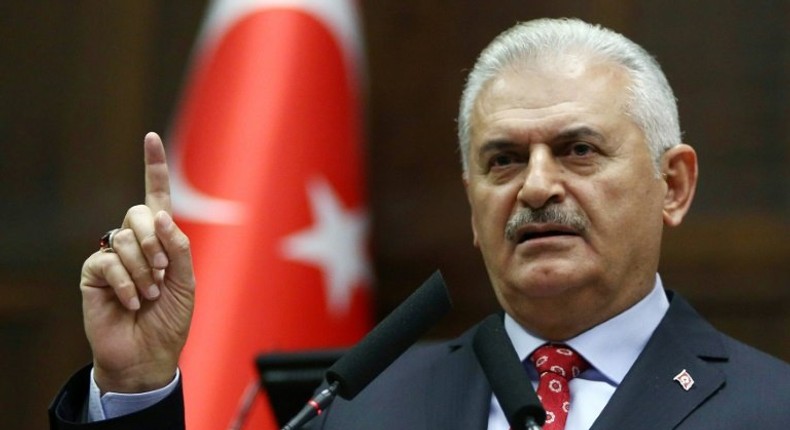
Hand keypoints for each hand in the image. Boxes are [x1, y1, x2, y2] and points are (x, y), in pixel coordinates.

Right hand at [81, 132, 194, 392]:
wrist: (149, 354)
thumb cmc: (171, 318)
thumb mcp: (187, 281)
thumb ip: (179, 247)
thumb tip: (160, 216)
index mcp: (161, 239)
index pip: (157, 197)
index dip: (154, 167)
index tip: (150, 137)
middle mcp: (135, 241)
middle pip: (139, 214)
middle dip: (154, 242)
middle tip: (163, 274)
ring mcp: (112, 255)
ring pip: (124, 238)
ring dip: (144, 269)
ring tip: (151, 295)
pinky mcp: (94, 273)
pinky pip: (108, 262)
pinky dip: (127, 283)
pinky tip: (134, 302)